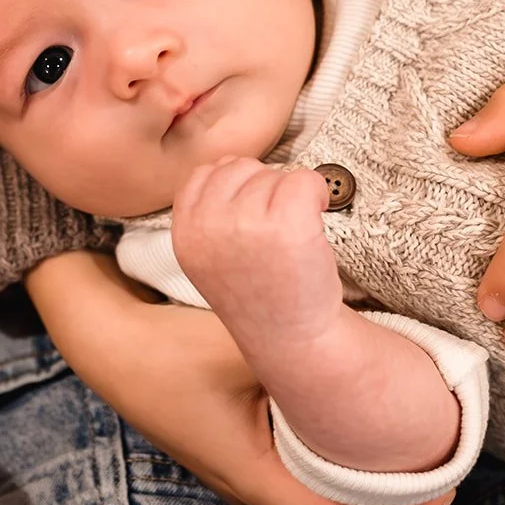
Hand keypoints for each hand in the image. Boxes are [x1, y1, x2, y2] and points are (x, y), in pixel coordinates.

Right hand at [26, 251, 452, 504]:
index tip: (452, 481)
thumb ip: (314, 346)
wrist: (104, 335)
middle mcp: (255, 485)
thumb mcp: (251, 344)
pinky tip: (362, 401)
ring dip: (373, 465)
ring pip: (326, 485)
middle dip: (403, 489)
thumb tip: (389, 335)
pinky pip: (305, 457)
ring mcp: (245, 464)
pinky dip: (342, 444)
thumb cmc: (170, 348)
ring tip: (416, 422)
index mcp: (263, 482)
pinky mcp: (241, 437)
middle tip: (447, 442)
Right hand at [171, 158, 343, 344]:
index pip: (204, 174)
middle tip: (277, 230)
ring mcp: (247, 224)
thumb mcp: (210, 257)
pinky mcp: (287, 225)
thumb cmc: (260, 296)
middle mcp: (209, 225)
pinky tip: (318, 219)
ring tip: (293, 237)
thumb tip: (231, 164)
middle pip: (240, 168)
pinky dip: (318, 193)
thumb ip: (209, 213)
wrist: (293, 340)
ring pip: (274, 173)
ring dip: (291, 196)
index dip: (236, 187)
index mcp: (186, 233)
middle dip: (264, 189)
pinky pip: (304, 179)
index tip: (253, 217)